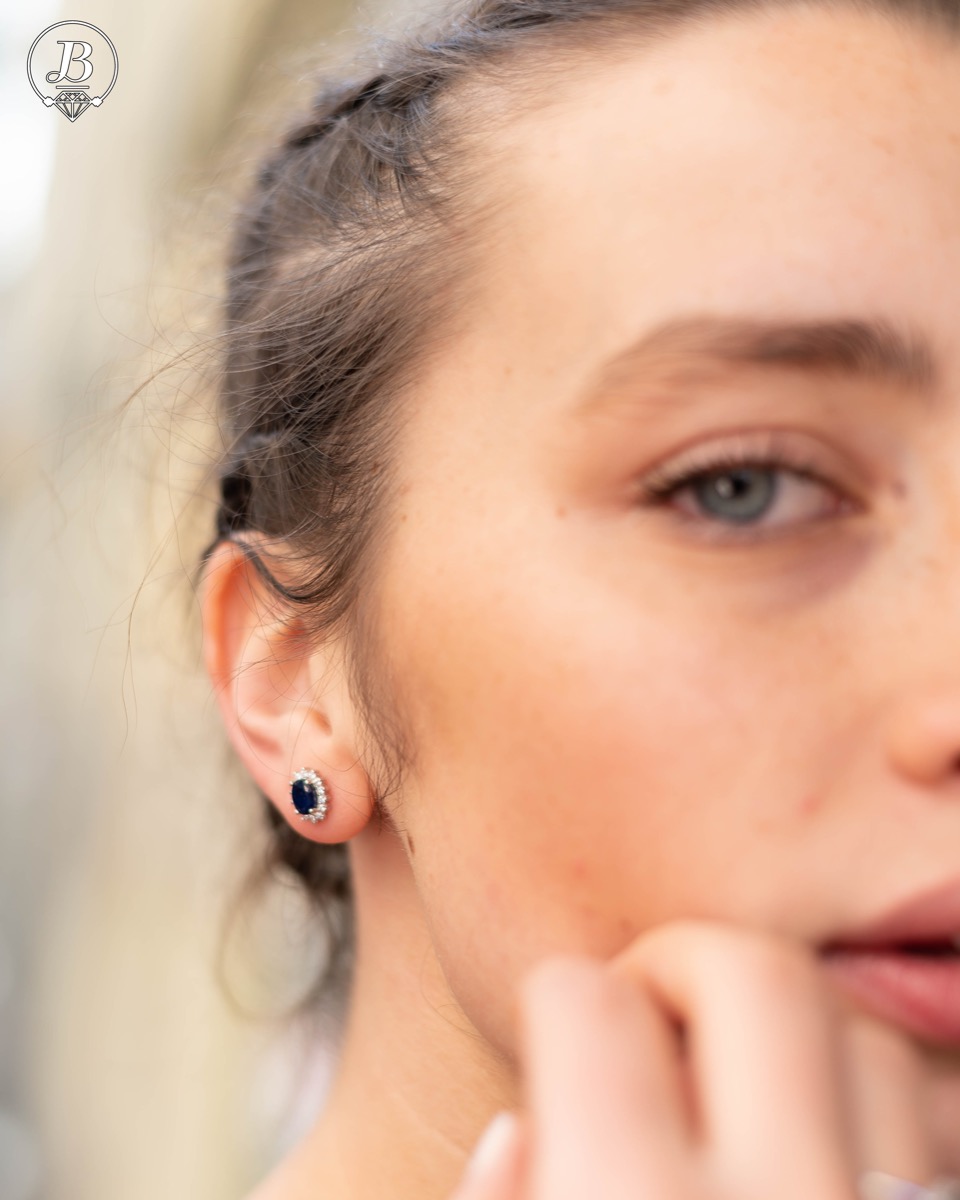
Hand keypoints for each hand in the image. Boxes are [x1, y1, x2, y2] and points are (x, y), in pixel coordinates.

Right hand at [450, 919, 937, 1199]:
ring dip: (794, 1032)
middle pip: (749, 972)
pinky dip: (874, 1103)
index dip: (562, 997)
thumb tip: (526, 1126)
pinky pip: (936, 1119)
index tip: (563, 1020)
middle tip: (651, 1019)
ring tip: (739, 1086)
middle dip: (681, 963)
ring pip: (864, 1030)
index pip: (588, 1006)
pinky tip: (821, 1146)